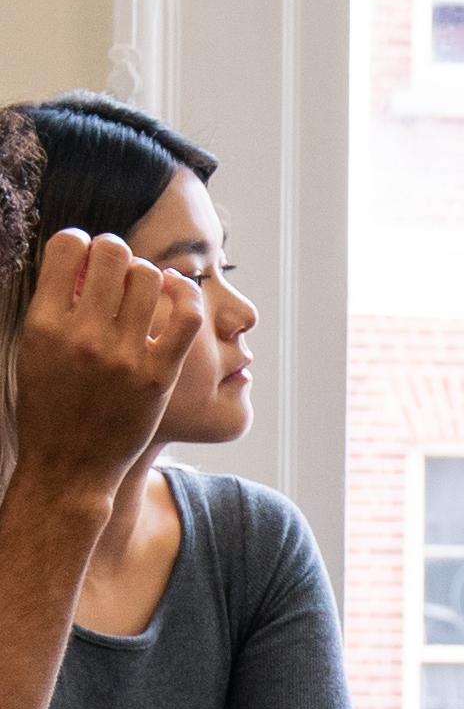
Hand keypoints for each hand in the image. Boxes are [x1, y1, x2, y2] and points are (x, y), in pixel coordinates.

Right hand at [9, 231, 205, 508]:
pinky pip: (185, 316)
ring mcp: (124, 356)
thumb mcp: (32, 351)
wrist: (70, 467)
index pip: (68, 247)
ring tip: (141, 288)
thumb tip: (82, 260)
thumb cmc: (49, 407)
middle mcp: (84, 337)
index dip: (80, 241)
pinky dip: (184, 295)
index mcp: (44, 325)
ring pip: (149, 278)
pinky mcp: (158, 375)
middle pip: (113, 254)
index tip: (85, 254)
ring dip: (146, 274)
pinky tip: (174, 292)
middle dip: (115, 251)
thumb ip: (54, 306)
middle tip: (116, 266)